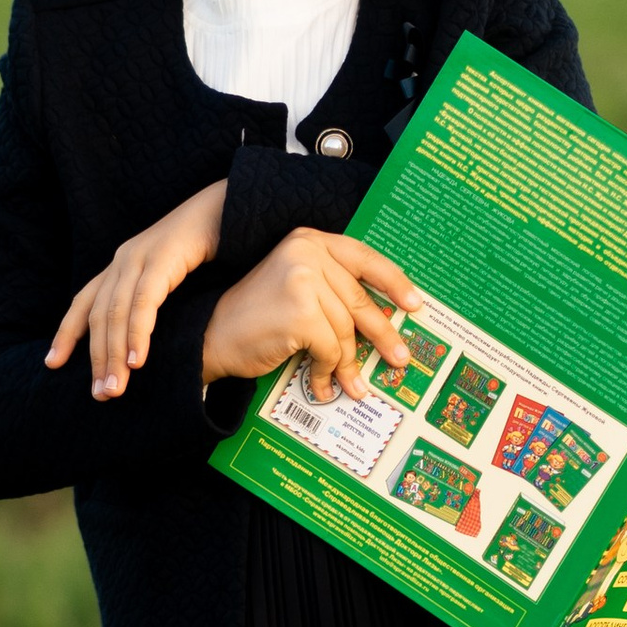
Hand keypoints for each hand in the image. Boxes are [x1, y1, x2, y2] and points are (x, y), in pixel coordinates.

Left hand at [46, 180, 227, 400]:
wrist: (232, 204)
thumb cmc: (207, 245)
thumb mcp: (172, 277)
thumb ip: (156, 302)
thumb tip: (150, 343)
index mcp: (122, 264)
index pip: (85, 302)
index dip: (67, 333)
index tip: (53, 363)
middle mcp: (124, 259)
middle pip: (97, 315)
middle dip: (95, 357)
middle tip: (100, 394)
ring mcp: (141, 256)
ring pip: (116, 313)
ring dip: (114, 354)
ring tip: (116, 388)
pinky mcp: (163, 258)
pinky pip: (144, 302)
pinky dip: (138, 333)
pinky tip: (138, 360)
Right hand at [200, 230, 419, 403]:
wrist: (211, 336)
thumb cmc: (256, 319)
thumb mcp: (297, 290)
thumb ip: (333, 291)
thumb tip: (383, 319)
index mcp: (309, 240)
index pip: (364, 258)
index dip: (393, 283)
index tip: (415, 305)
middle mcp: (306, 251)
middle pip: (359, 300)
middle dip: (381, 335)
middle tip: (399, 359)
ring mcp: (302, 279)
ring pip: (346, 329)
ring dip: (347, 364)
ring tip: (350, 385)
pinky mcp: (300, 310)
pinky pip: (330, 347)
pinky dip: (328, 370)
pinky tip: (321, 384)